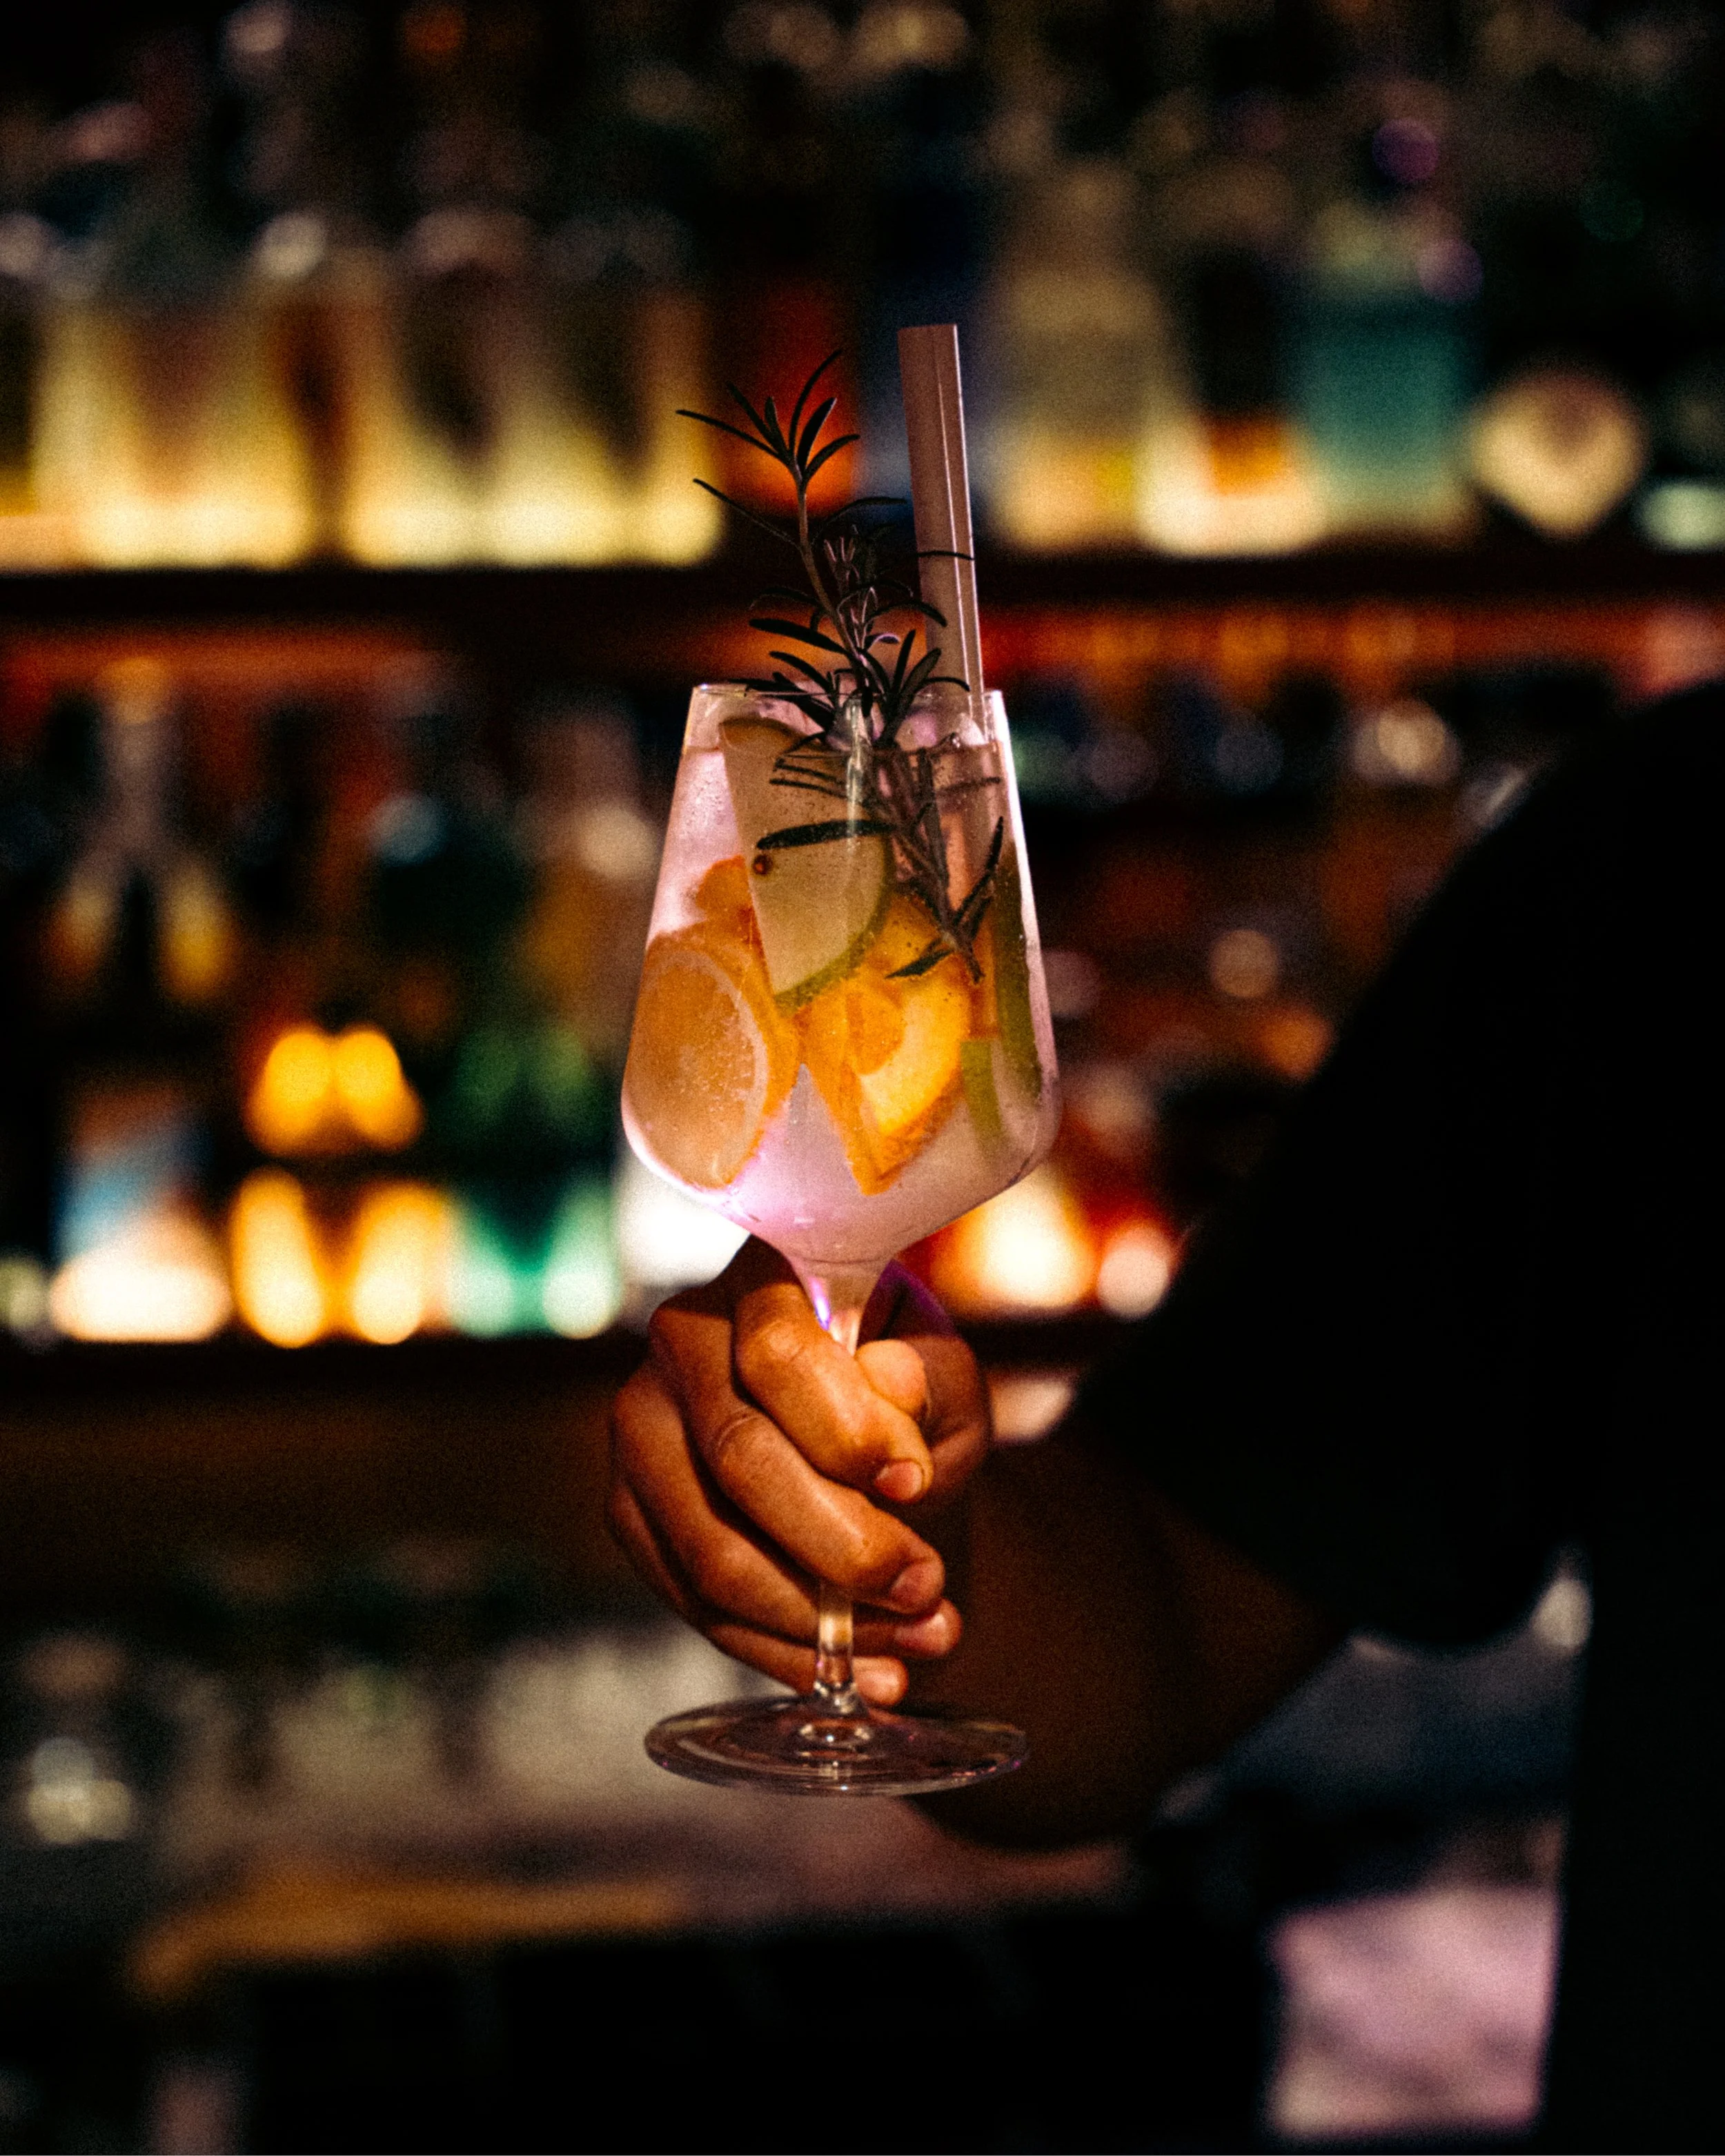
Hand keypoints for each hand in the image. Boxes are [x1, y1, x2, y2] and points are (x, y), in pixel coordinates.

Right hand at [608, 1240, 992, 1704]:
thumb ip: (929, 1382)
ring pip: (711, 1550)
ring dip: (820, 1619)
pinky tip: (858, 1670)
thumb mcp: (944, 1373)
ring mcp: (640, 1429)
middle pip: (739, 1458)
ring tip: (917, 1637)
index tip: (916, 1484)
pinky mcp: (629, 1511)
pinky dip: (782, 1652)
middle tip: (928, 1588)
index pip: (778, 1355)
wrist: (854, 1430)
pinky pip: (693, 1603)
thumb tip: (891, 1397)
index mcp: (760, 1278)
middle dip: (843, 1545)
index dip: (848, 1432)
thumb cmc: (903, 1390)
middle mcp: (678, 1340)